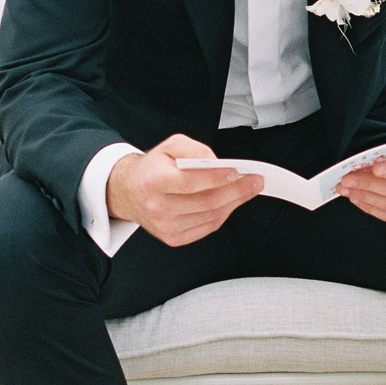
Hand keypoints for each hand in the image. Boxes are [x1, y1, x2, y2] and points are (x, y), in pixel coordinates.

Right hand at [106, 134, 262, 247]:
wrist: (131, 192)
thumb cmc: (153, 168)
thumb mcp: (170, 146)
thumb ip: (194, 149)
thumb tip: (216, 163)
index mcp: (153, 181)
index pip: (189, 182)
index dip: (214, 178)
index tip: (236, 171)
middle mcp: (157, 207)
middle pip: (205, 202)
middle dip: (236, 191)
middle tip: (255, 181)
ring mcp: (165, 226)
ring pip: (210, 216)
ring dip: (235, 202)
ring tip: (249, 189)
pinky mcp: (173, 238)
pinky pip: (207, 227)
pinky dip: (224, 214)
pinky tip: (232, 201)